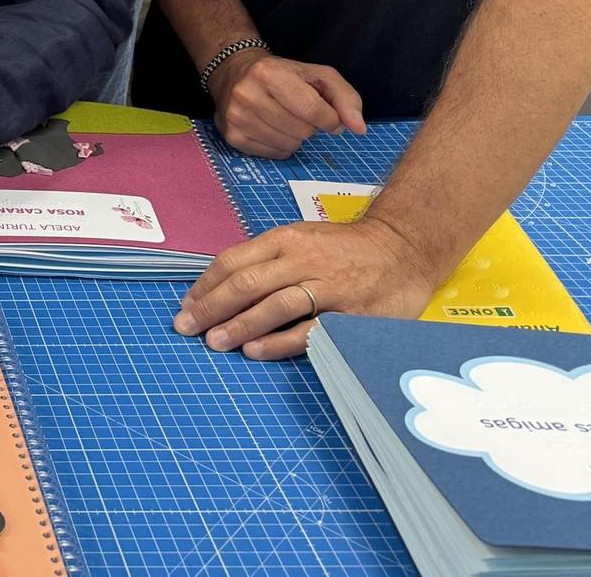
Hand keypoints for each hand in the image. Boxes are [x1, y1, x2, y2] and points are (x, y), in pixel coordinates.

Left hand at [174, 215, 446, 360]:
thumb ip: (267, 259)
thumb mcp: (302, 239)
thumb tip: (222, 286)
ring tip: (214, 342)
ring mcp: (327, 286)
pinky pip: (309, 330)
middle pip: (247, 283)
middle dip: (211, 307)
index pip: (234, 260)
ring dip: (239, 325)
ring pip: (274, 305)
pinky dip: (279, 341)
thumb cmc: (345, 248)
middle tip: (186, 327)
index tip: (187, 305)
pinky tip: (255, 350)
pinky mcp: (350, 314)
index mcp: (285, 239)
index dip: (206, 285)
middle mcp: (302, 259)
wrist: (403, 249)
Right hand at [210, 50, 365, 158]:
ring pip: (289, 145)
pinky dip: (281, 145)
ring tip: (286, 119)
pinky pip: (274, 154)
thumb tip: (359, 129)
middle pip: (302, 131)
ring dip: (297, 137)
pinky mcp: (232, 136)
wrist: (234, 73)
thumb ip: (346, 98)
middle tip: (300, 112)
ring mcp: (236, 118)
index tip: (328, 115)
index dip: (330, 119)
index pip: (313, 110)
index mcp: (269, 74)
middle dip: (310, 126)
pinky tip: (273, 128)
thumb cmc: (284, 74)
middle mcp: (247, 95)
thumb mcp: (319, 75)